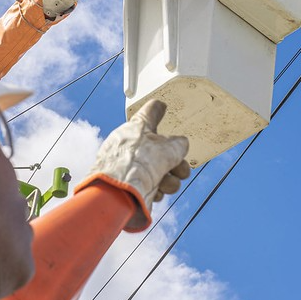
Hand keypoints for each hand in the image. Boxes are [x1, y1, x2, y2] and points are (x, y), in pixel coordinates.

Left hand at [76, 100, 189, 230]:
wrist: (119, 194)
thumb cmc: (138, 165)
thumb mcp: (168, 149)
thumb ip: (179, 144)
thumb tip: (180, 145)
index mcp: (137, 128)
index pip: (150, 113)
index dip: (158, 109)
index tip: (161, 105)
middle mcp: (131, 145)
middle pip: (160, 149)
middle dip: (176, 162)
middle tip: (181, 170)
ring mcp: (129, 166)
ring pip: (158, 170)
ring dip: (169, 180)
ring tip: (166, 185)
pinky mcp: (128, 186)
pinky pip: (149, 185)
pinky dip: (155, 189)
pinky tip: (154, 192)